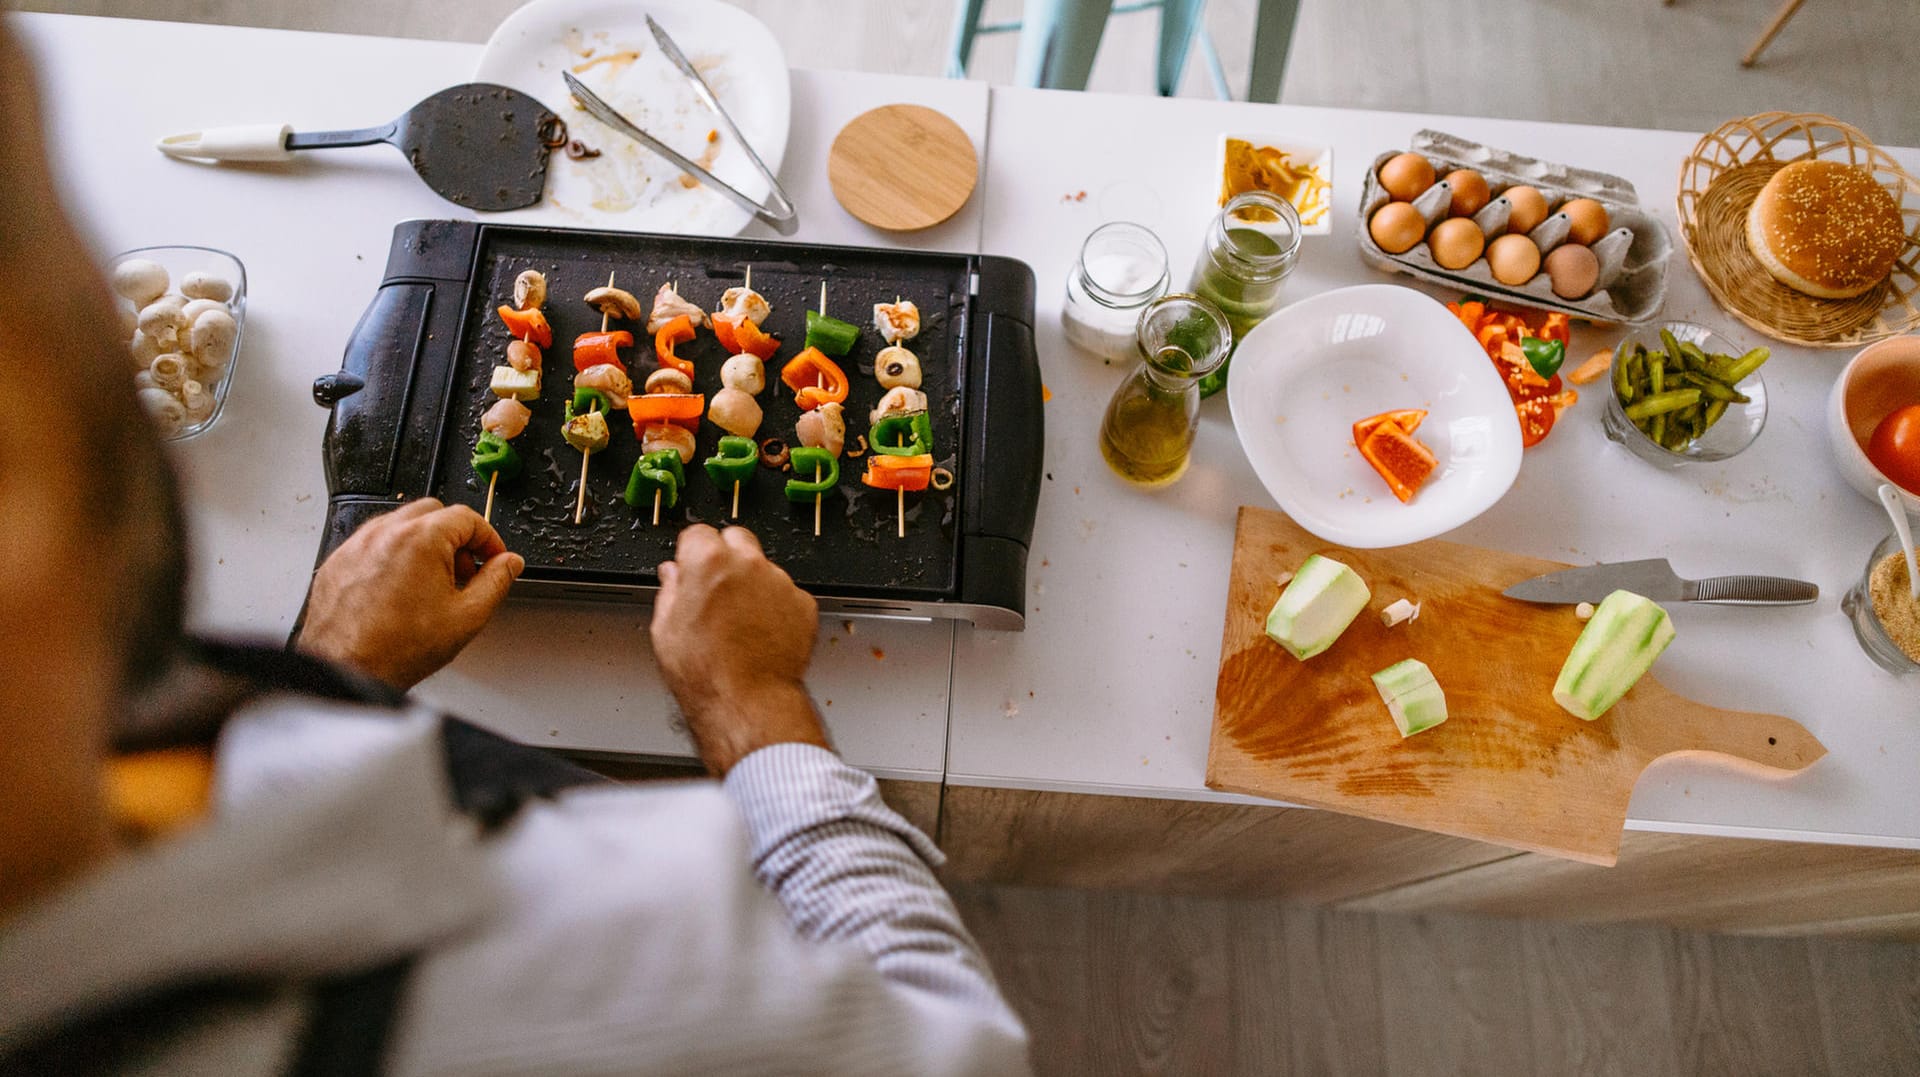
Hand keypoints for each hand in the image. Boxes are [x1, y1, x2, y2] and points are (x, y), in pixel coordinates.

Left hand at [298, 499, 522, 690]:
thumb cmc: (398, 649)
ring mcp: (358, 544)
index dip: (488, 538)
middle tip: (465, 569)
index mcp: (421, 539)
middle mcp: (386, 532)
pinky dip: (394, 555)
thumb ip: (496, 582)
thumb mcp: (467, 616)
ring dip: (425, 543)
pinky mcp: (340, 559)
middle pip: (434, 513)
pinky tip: (402, 588)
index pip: (467, 517)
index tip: (493, 557)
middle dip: (456, 536)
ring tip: (432, 582)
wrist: (347, 668)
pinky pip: (374, 543)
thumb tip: (509, 563)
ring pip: (402, 524)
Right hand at [651, 525, 828, 773]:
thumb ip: (670, 591)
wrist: (747, 702)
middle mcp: (748, 564)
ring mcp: (780, 582)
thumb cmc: (706, 673)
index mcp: (708, 562)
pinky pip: (787, 595)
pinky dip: (777, 607)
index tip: (690, 566)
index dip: (691, 552)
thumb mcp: (666, 629)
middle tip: (717, 588)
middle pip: (736, 539)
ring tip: (740, 623)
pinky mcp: (803, 604)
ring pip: (764, 568)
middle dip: (726, 556)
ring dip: (753, 584)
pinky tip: (762, 634)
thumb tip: (672, 576)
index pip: (698, 533)